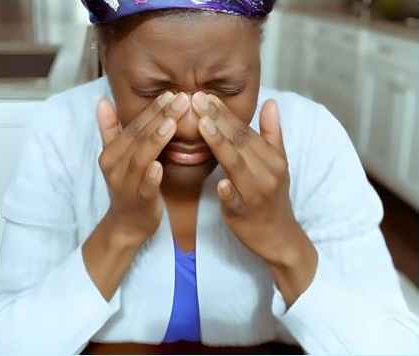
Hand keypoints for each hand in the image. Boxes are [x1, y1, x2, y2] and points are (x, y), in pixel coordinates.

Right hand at [97, 92, 188, 245]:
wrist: (127, 224)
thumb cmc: (127, 186)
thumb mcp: (115, 157)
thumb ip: (110, 130)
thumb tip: (102, 101)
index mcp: (112, 153)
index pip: (133, 126)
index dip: (152, 109)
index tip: (172, 93)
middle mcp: (115, 167)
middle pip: (139, 137)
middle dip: (160, 116)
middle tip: (181, 98)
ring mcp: (126, 185)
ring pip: (141, 159)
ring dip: (156, 140)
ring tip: (172, 122)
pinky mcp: (139, 202)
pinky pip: (145, 188)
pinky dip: (151, 177)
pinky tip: (160, 166)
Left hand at [192, 93, 314, 263]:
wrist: (278, 236)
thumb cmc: (272, 197)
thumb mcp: (278, 164)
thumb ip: (272, 133)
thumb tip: (271, 102)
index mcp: (272, 159)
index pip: (245, 131)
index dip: (225, 113)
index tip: (206, 96)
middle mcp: (267, 173)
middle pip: (240, 142)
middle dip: (217, 120)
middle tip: (196, 99)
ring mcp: (256, 194)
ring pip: (236, 166)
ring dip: (220, 145)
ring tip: (203, 125)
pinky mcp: (245, 214)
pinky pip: (235, 202)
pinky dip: (228, 192)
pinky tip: (218, 184)